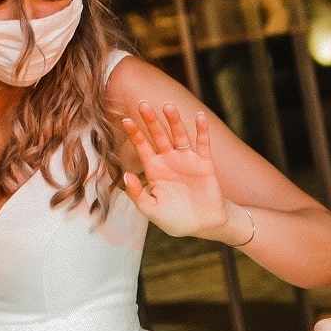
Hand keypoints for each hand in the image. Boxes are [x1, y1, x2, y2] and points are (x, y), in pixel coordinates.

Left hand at [120, 102, 233, 239]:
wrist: (202, 226)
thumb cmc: (174, 219)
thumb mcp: (151, 210)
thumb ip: (138, 195)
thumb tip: (126, 176)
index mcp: (154, 169)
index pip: (142, 147)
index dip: (135, 134)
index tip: (125, 120)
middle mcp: (169, 160)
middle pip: (159, 135)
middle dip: (151, 120)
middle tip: (142, 104)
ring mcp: (187, 160)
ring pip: (179, 135)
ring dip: (174, 121)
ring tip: (168, 106)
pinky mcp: (205, 164)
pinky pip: (203, 144)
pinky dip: (202, 130)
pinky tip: (200, 117)